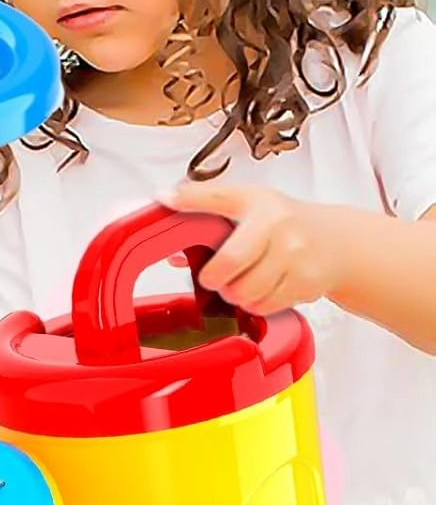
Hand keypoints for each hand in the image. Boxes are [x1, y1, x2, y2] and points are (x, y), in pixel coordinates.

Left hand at [163, 180, 343, 315]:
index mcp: (258, 203)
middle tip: (216, 277)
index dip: (189, 200)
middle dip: (214, 278)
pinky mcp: (306, 282)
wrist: (338, 242)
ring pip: (244, 292)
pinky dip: (257, 304)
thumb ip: (209, 209)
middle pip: (227, 263)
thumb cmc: (286, 222)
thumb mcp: (251, 205)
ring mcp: (295, 255)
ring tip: (243, 282)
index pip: (218, 198)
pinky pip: (264, 306)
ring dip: (235, 294)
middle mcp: (278, 225)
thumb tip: (170, 216)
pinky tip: (264, 288)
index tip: (166, 199)